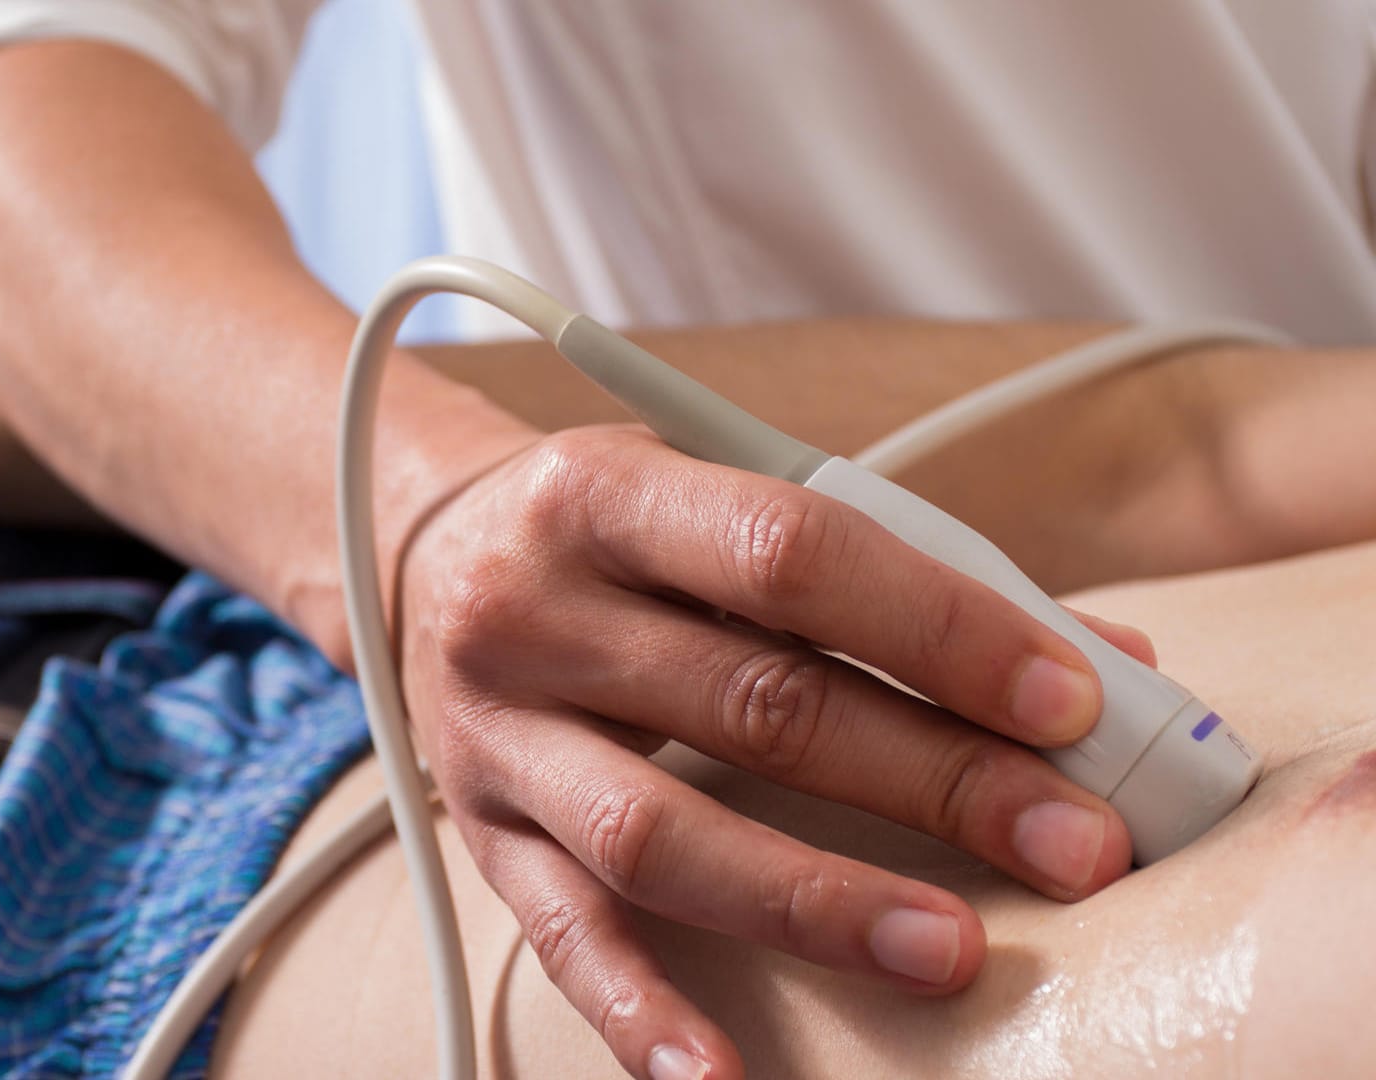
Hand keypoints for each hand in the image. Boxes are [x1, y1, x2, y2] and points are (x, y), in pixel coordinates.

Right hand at [397, 425, 1156, 1079]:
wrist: (426, 557)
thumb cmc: (617, 531)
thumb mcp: (717, 496)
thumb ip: (892, 564)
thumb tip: (1103, 667)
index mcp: (603, 491)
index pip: (789, 550)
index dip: (939, 627)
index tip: (1072, 702)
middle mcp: (528, 608)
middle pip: (751, 706)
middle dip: (932, 779)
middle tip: (1074, 843)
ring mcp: (494, 734)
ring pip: (661, 836)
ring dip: (817, 901)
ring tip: (953, 949)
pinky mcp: (482, 836)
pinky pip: (564, 936)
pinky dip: (642, 1011)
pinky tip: (720, 1075)